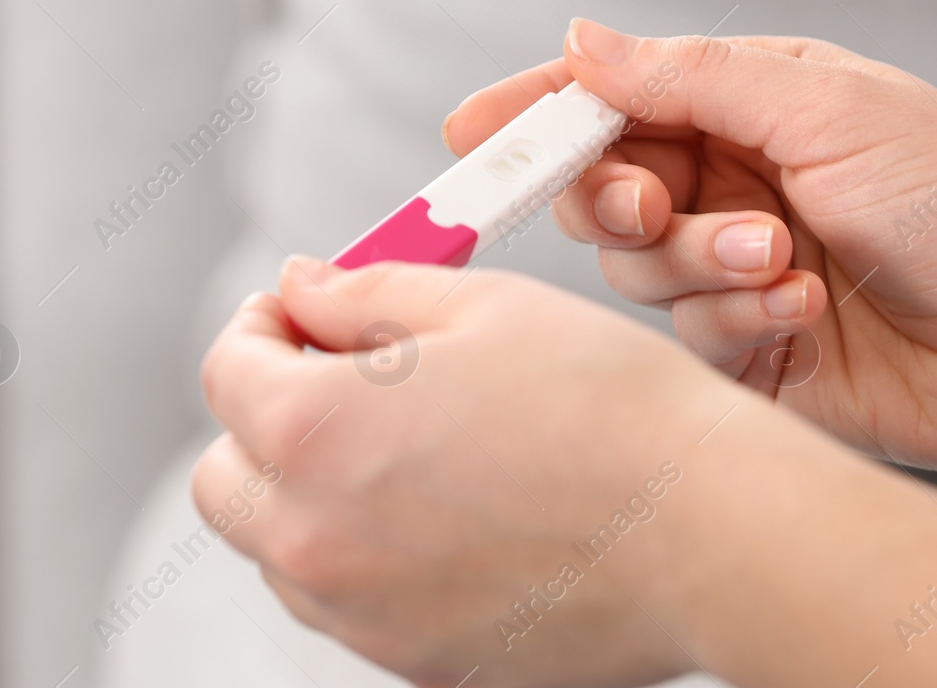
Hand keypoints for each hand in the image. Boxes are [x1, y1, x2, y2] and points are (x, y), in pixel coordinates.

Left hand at [192, 257, 770, 687]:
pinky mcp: (419, 663)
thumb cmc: (607, 404)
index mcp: (315, 432)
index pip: (227, 369)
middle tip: (344, 377)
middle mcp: (314, 540)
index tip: (306, 310)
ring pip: (279, 551)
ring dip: (309, 492)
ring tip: (411, 447)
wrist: (709, 529)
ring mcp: (363, 617)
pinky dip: (367, 555)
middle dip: (265, 417)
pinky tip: (451, 512)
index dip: (263, 323)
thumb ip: (365, 294)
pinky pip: (351, 604)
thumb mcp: (482, 306)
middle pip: (226, 476)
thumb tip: (302, 287)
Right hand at [444, 20, 936, 475]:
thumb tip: (580, 41)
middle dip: (617, 199)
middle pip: (604, 190)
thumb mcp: (826, 107)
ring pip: (638, 272)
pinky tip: (807, 310)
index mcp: (747, 109)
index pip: (613, 100)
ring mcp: (736, 273)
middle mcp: (731, 186)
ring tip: (786, 259)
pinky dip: (738, 321)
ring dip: (701, 263)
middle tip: (651, 205)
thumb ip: (692, 78)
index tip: (470, 131)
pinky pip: (687, 339)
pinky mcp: (751, 353)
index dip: (537, 113)